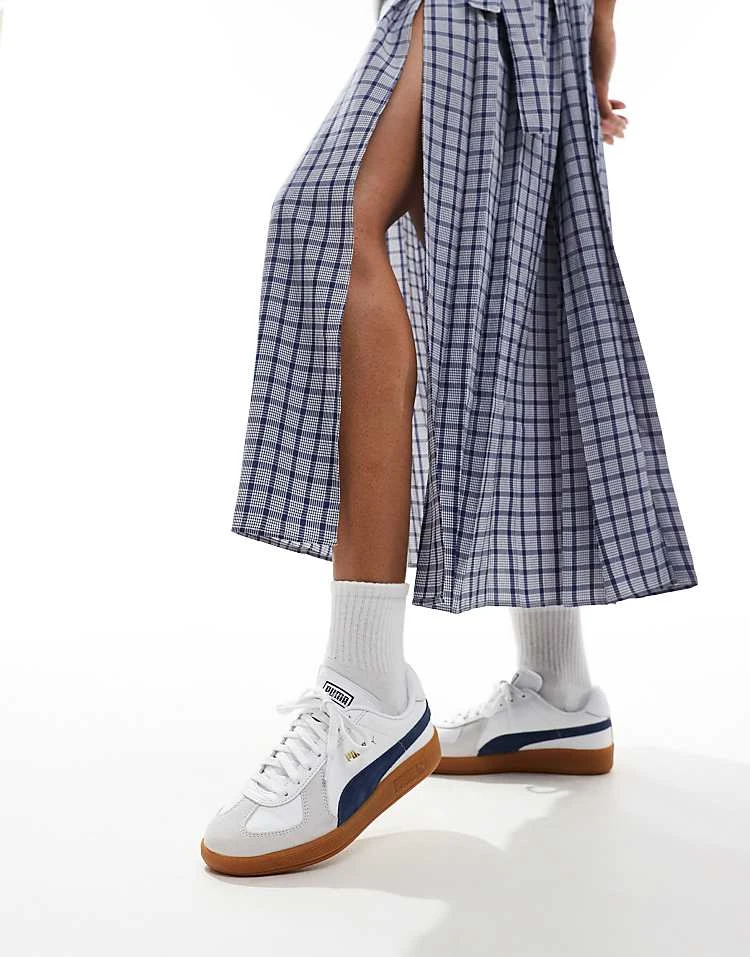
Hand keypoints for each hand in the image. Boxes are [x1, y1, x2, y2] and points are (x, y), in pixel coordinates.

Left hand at [591, 19, 627, 143]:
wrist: (597, 32)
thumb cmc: (595, 48)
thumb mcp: (597, 71)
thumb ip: (599, 84)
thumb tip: (602, 89)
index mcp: (582, 94)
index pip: (591, 116)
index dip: (601, 128)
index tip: (612, 134)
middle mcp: (583, 95)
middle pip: (593, 121)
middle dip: (608, 133)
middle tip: (621, 138)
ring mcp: (590, 92)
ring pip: (600, 119)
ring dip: (614, 127)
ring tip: (625, 130)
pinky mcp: (599, 86)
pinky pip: (605, 110)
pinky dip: (613, 119)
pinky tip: (621, 123)